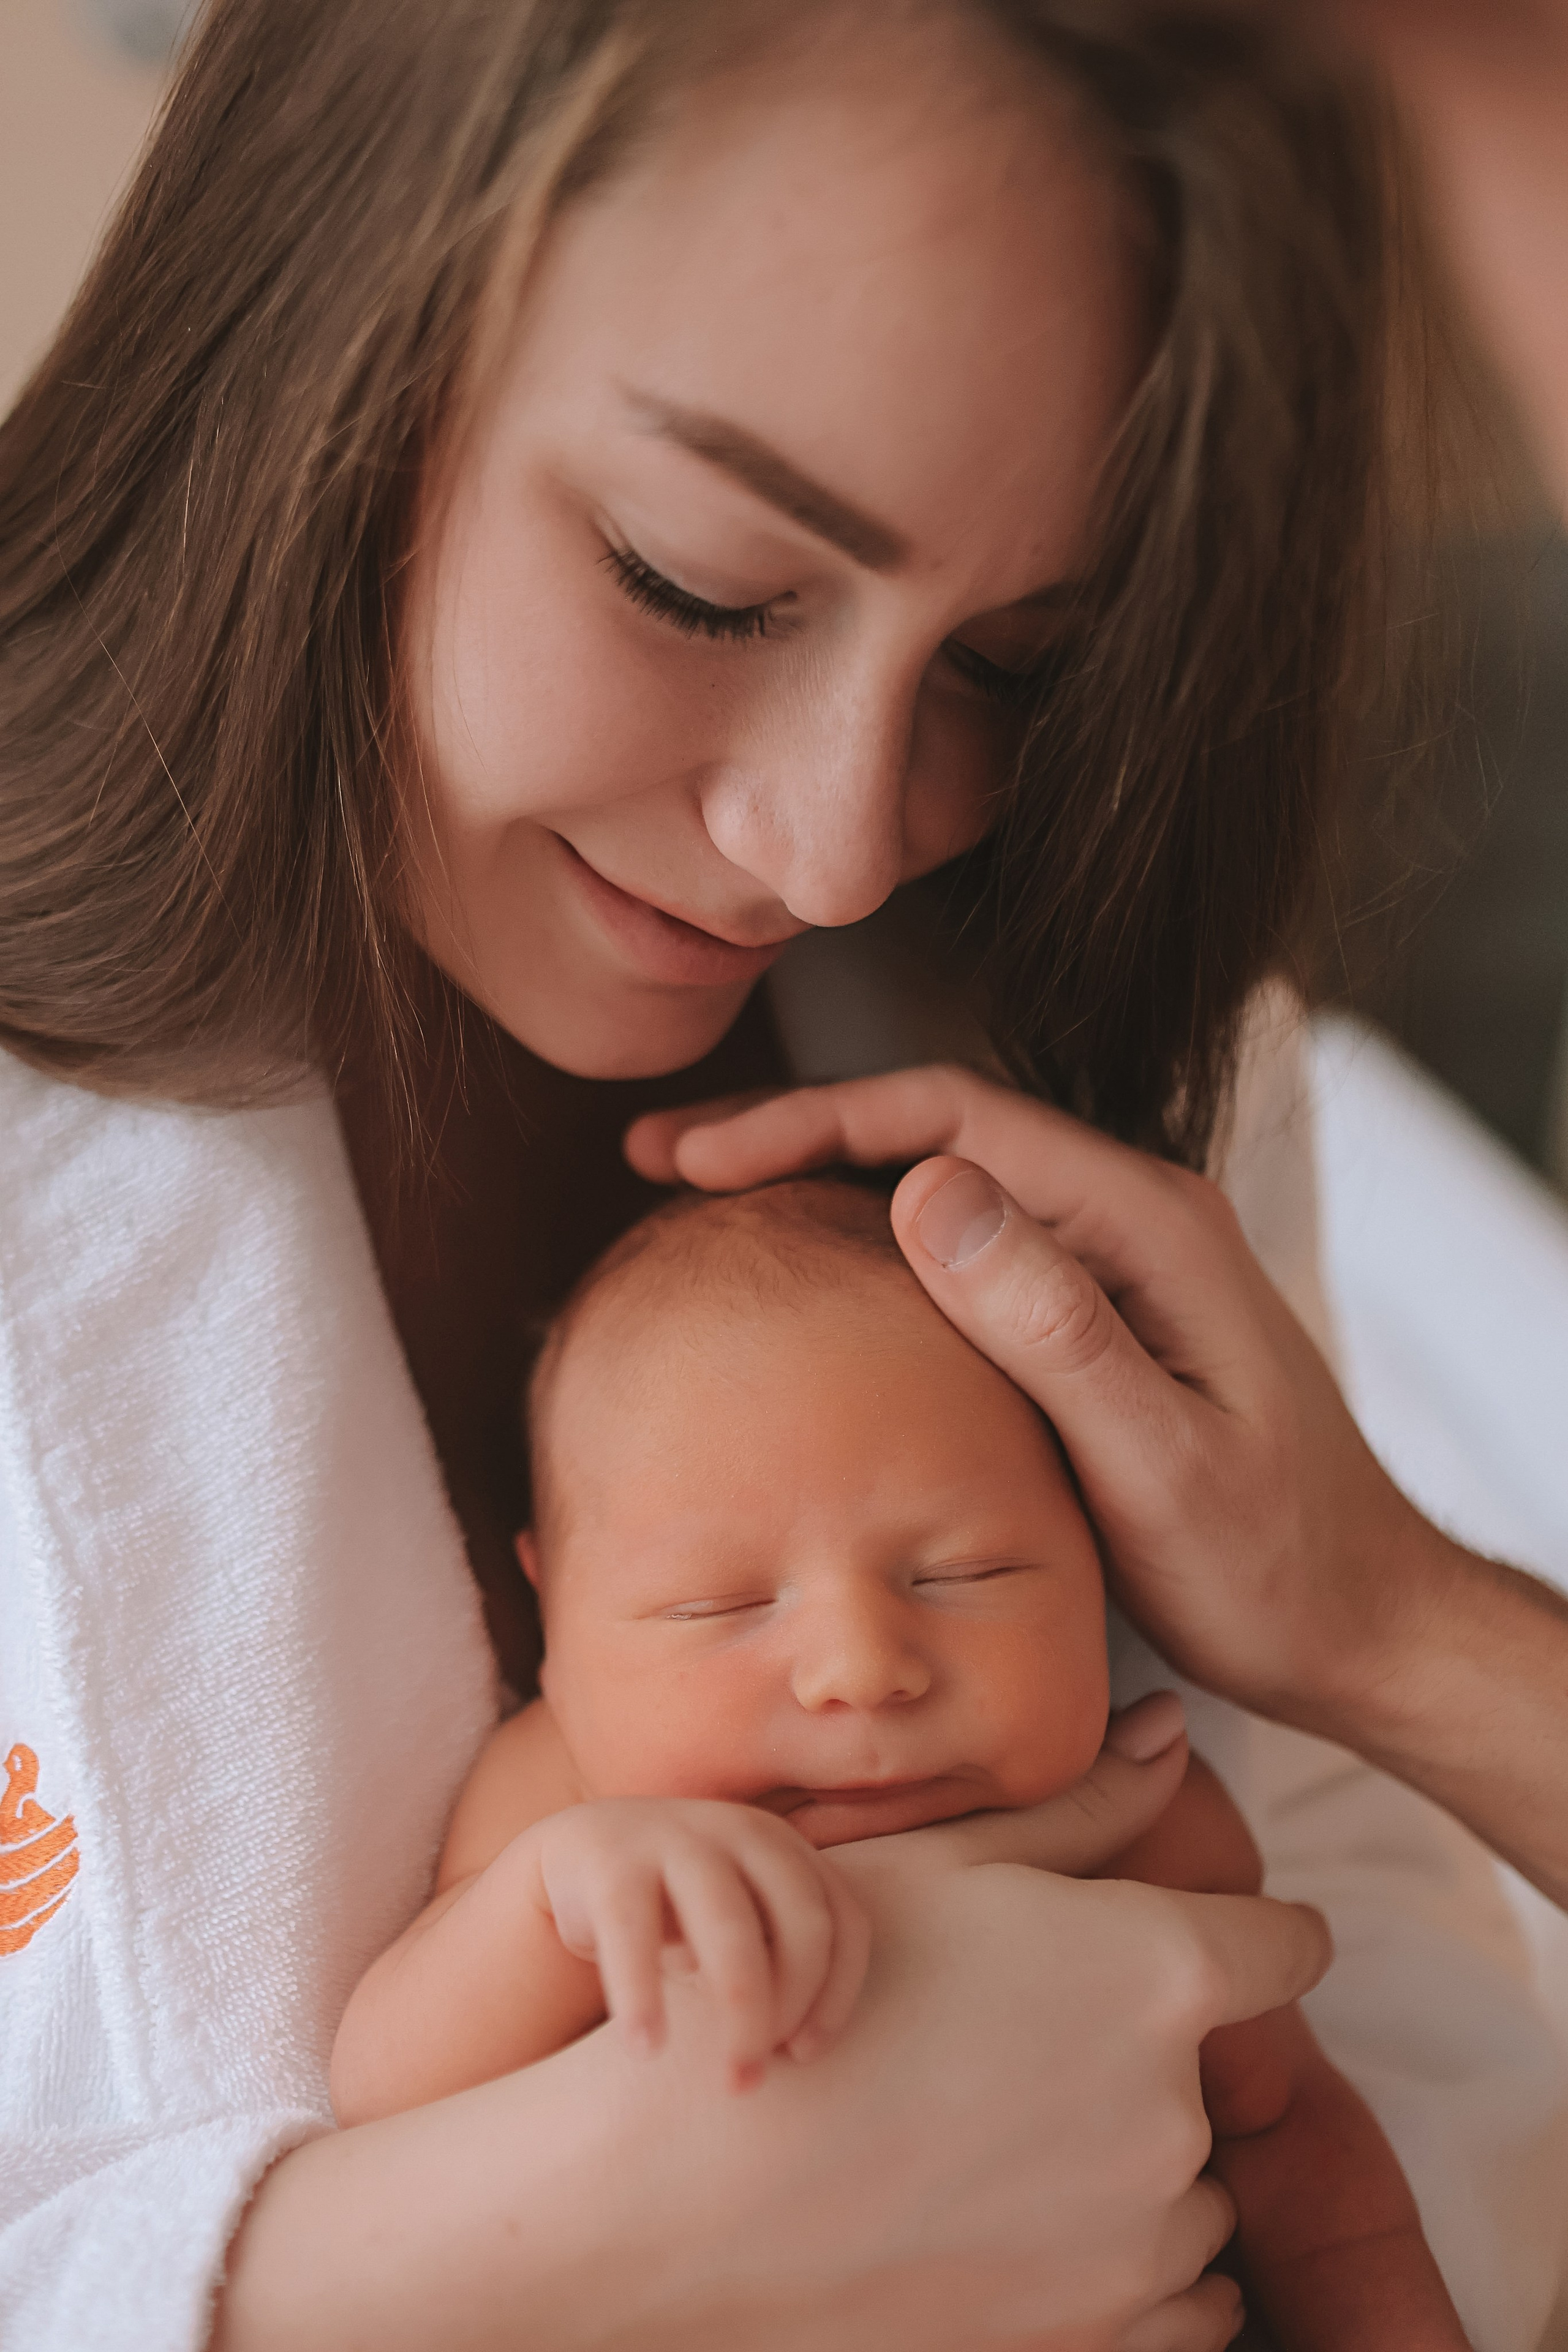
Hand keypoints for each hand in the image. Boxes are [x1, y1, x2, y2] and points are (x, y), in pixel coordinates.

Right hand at [216, 1695, 1321, 2351]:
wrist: (694, 2191)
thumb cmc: (814, 1996)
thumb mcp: (947, 1869)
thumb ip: (1087, 1808)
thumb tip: (1175, 1731)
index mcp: (1159, 1975)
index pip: (1290, 1944)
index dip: (1250, 1933)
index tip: (1201, 1945)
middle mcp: (1177, 2113)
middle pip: (1214, 2073)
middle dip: (1139, 2057)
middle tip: (1008, 2046)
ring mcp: (1143, 2244)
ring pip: (1181, 2190)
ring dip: (1118, 2164)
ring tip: (979, 2138)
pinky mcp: (1101, 2342)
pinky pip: (1172, 2303)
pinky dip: (1111, 2263)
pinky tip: (997, 2223)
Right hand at [532, 1796, 869, 2091]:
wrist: (583, 1853)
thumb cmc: (682, 1908)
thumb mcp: (746, 1918)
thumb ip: (783, 1958)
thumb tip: (807, 2050)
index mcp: (786, 1847)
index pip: (845, 1920)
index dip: (838, 1994)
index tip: (807, 2054)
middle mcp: (744, 1831)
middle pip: (802, 1922)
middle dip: (793, 2008)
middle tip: (761, 2074)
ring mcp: (679, 1838)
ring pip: (731, 1928)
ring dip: (741, 2012)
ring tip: (731, 2082)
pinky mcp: (613, 1862)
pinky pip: (634, 1932)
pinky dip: (643, 1994)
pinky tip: (647, 2048)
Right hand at [626, 1067, 1417, 1729]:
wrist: (1362, 1623)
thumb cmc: (1272, 1563)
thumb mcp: (1156, 1458)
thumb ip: (1052, 1325)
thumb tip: (926, 1190)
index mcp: (1149, 1225)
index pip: (954, 1121)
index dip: (812, 1121)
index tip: (695, 1156)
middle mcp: (1133, 1217)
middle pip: (938, 1132)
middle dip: (792, 1134)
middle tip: (658, 1158)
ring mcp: (1117, 1262)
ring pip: (946, 1186)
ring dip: (822, 1181)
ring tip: (700, 1200)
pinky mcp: (1099, 1313)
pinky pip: (970, 1249)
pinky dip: (870, 1245)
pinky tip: (803, 1276)